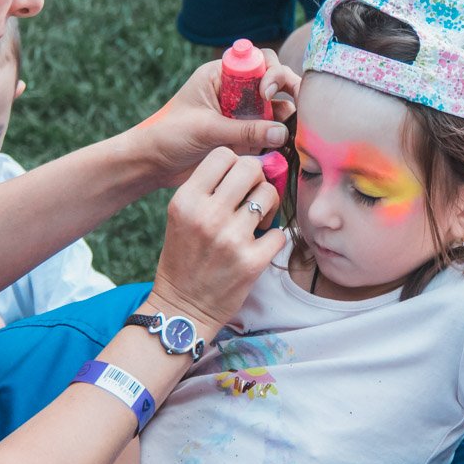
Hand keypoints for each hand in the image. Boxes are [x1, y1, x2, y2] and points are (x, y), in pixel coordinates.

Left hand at [136, 51, 298, 188]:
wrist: (154, 164)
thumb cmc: (169, 136)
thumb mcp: (206, 128)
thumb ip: (245, 130)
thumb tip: (282, 132)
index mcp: (221, 76)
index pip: (258, 61)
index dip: (271, 73)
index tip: (266, 94)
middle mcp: (236, 91)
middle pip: (275, 82)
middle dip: (289, 92)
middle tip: (298, 109)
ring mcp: (243, 114)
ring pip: (278, 108)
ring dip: (288, 118)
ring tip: (294, 134)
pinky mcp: (246, 136)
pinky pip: (272, 133)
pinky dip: (281, 138)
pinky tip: (287, 147)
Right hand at [150, 147, 285, 331]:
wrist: (182, 308)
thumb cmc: (184, 258)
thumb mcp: (182, 217)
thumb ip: (209, 190)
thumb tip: (252, 165)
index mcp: (186, 200)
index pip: (223, 155)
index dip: (236, 163)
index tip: (238, 180)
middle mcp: (208, 215)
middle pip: (251, 169)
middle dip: (257, 179)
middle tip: (253, 197)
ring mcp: (231, 238)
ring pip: (269, 195)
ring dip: (268, 206)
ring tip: (257, 222)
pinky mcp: (252, 261)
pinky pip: (281, 232)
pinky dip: (274, 238)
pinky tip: (260, 246)